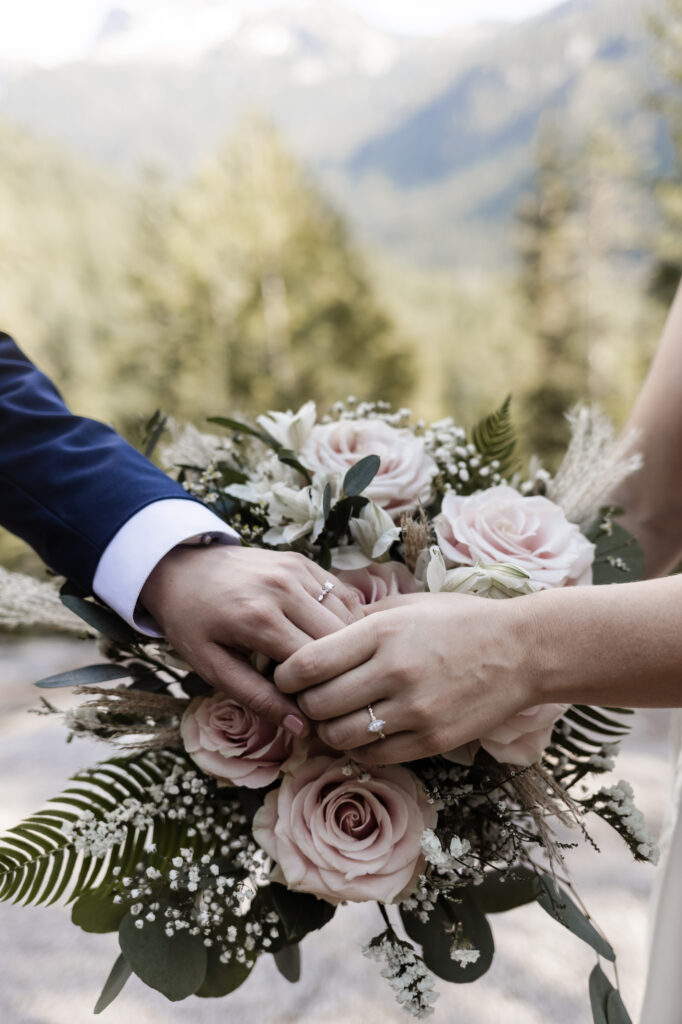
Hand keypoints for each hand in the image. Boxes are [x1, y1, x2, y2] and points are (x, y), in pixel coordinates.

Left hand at [140, 545, 361, 736]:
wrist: (180, 568)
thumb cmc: (193, 623)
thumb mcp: (213, 667)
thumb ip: (257, 697)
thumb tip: (300, 728)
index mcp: (259, 620)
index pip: (314, 665)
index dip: (321, 692)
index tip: (317, 708)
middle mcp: (283, 589)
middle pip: (339, 640)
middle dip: (340, 670)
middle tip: (330, 690)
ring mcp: (296, 570)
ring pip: (348, 616)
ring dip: (349, 645)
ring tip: (335, 668)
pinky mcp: (303, 561)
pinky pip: (342, 594)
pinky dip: (347, 620)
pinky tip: (336, 640)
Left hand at [274, 593, 535, 762]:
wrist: (521, 651)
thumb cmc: (460, 621)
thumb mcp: (407, 606)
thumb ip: (359, 619)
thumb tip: (314, 633)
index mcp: (382, 632)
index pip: (306, 664)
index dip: (285, 675)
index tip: (286, 676)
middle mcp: (394, 672)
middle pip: (317, 704)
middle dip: (304, 704)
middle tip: (309, 699)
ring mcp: (415, 711)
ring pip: (339, 736)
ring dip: (328, 730)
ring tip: (335, 717)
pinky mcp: (432, 740)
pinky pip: (373, 756)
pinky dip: (358, 748)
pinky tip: (364, 732)